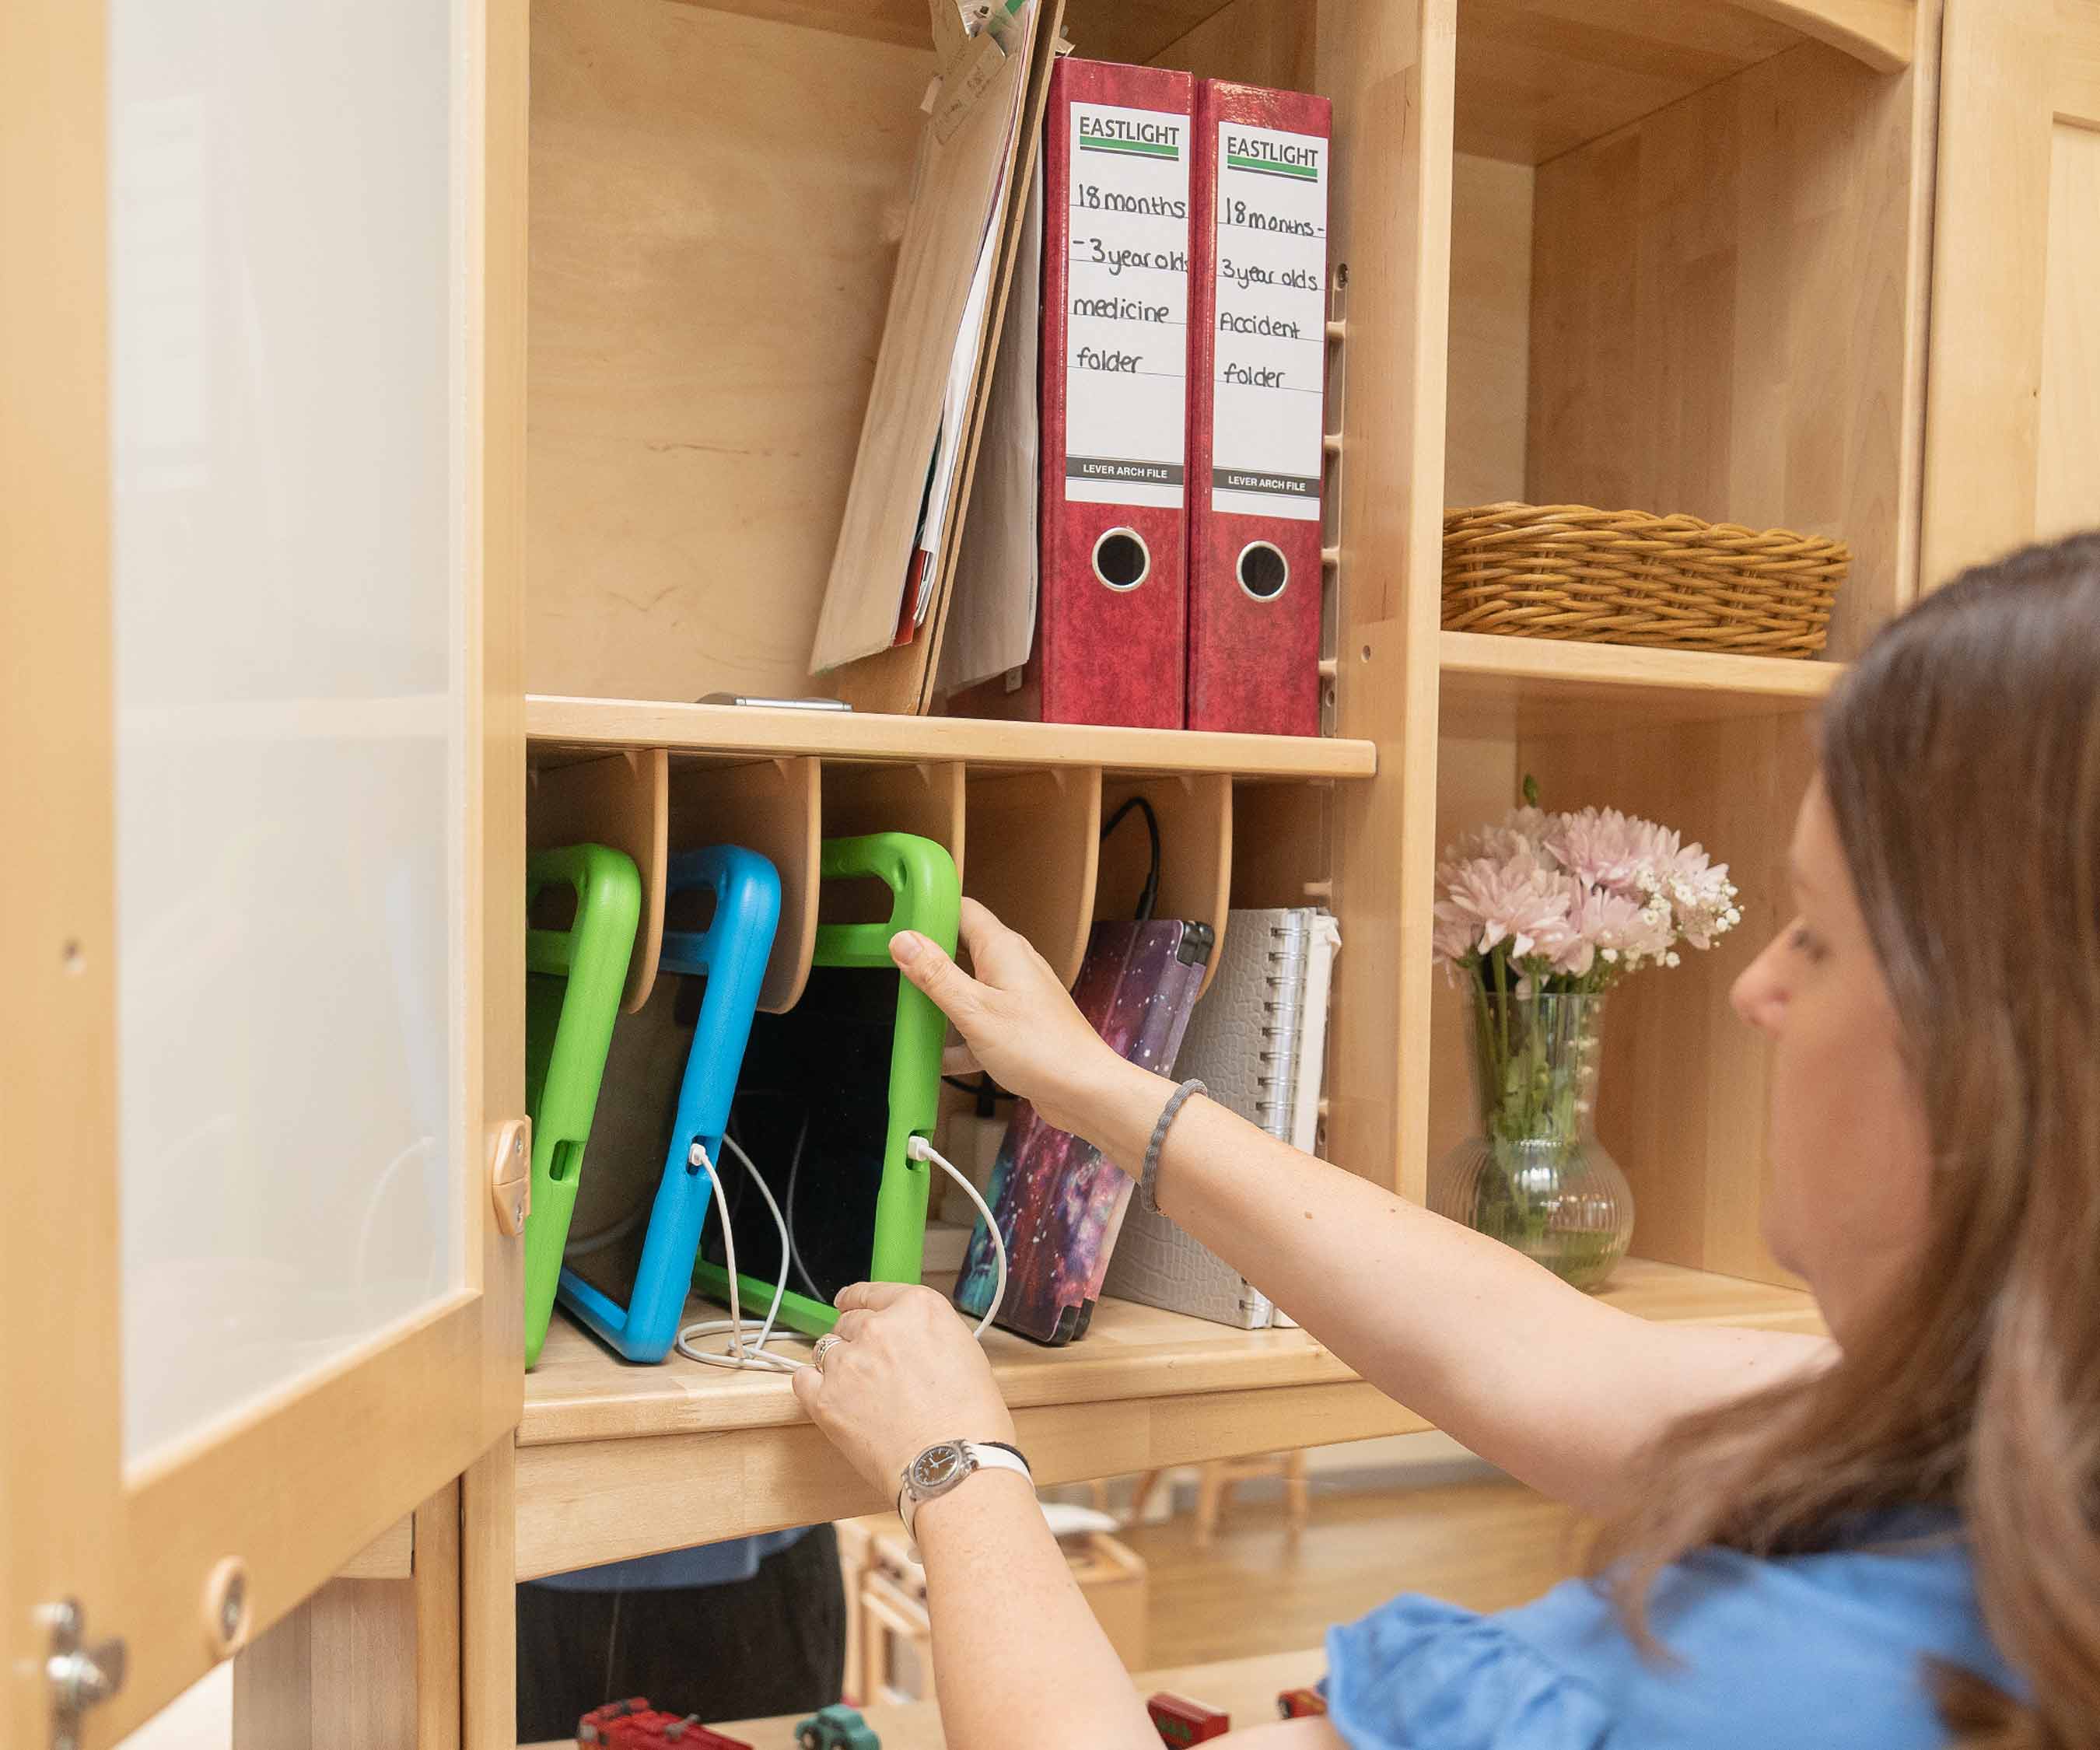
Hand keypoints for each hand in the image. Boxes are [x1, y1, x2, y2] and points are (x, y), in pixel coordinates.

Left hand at [791, 1283, 1017, 1497]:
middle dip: (855, 1340)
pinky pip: (802, 1379)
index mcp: (918, 1309)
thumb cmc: (969, 1420)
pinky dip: (811, 1386)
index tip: (848, 1302)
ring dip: (837, 1365)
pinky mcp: (826, 1397)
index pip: (874, 1293)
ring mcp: (848, 1361)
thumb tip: (909, 1342)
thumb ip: (926, 1335)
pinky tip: (827, 1398)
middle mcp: (878, 1327)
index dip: (857, 1299)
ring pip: (825, 1349)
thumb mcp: (964, 1353)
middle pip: (848, 1321)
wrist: (951, 1464)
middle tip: (867, 1366)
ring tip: (857, 1393)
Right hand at [890, 897, 1141, 1142]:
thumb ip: (936, 975)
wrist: (1085, 1091)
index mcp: (1003, 949)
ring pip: (969, 988)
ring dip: (943, 1003)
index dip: (932, 911)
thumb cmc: (1041, 1048)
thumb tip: (904, 942)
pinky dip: (961, 1038)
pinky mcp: (1019, 1025)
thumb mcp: (974, 1010)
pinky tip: (941, 1060)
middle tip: (899, 973)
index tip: (902, 923)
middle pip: (962, 948)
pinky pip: (981, 1022)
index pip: (963, 910)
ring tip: (914, 1017)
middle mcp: (1012, 965)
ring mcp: (1017, 996)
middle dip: (931, 961)